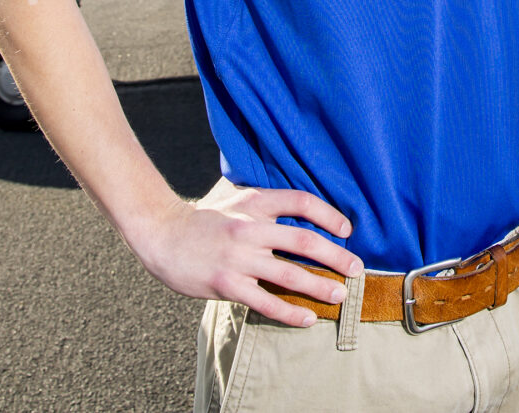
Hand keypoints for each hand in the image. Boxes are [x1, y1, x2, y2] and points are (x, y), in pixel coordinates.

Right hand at [124, 178, 364, 326]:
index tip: (346, 229)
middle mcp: (250, 229)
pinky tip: (307, 318)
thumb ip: (267, 207)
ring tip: (340, 295)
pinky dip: (291, 312)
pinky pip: (266, 302)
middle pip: (304, 241)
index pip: (301, 202)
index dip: (329, 215)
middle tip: (356, 268)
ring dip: (320, 286)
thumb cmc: (204, 220)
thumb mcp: (237, 201)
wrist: (162, 235)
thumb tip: (304, 214)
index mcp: (255, 203)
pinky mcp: (226, 284)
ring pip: (290, 274)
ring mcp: (238, 258)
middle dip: (336, 256)